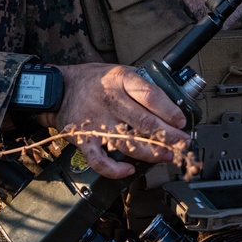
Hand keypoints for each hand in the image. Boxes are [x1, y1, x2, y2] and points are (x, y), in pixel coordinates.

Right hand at [49, 62, 188, 178]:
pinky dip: (115, 169)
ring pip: (128, 143)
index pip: (151, 96)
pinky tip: (129, 170)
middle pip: (145, 122)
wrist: (58, 89)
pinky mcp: (85, 140)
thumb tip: (172, 103)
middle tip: (182, 144)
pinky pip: (100, 161)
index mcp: (121, 80)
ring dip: (151, 153)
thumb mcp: (119, 71)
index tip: (182, 122)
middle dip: (169, 137)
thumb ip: (142, 85)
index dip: (170, 112)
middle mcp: (110, 100)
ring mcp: (97, 122)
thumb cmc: (93, 81)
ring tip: (165, 156)